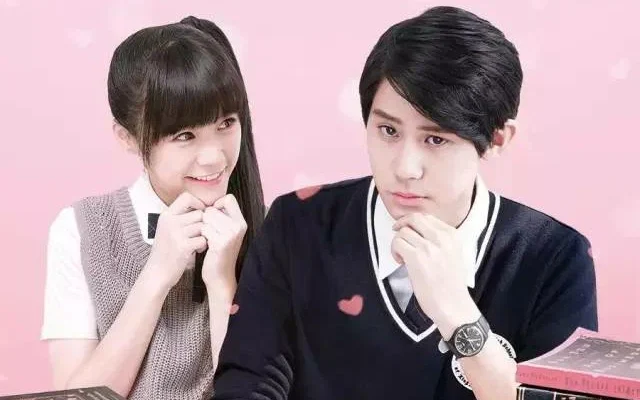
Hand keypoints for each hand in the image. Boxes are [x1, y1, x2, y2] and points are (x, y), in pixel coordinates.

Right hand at [145, 192, 207, 290]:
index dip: (198, 203)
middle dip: (203, 224)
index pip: (187, 197)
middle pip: (199, 213)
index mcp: (166, 215)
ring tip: (198, 244)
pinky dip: (203, 245)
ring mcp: (175, 234)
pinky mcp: (182, 246)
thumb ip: (180, 217)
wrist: (157, 273)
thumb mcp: (167, 229)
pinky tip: (197, 251)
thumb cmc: (166, 251)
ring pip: (202, 226)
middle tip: (200, 235)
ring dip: (204, 235)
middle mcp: (170, 222)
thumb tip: (202, 207)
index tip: (201, 214)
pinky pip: (203, 239)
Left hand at [201, 194, 246, 301]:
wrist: (220, 276)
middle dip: (206, 219)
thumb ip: (223, 216)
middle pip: (213, 209)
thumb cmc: (219, 252)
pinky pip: (204, 229)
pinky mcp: (221, 242)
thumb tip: (210, 203)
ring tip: (207, 240)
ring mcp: (231, 234)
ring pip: (206, 218)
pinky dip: (201, 236)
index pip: (228, 199)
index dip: (217, 205)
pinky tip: (205, 246)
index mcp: (241, 221)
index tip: (214, 218)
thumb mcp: (227, 232)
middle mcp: (239, 226)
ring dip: (202, 228)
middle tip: (209, 234)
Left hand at [391, 213, 479, 338]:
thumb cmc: (451, 284)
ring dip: (398, 242)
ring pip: (403, 231)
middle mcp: (442, 238)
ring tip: (403, 256)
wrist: (453, 305)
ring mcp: (429, 247)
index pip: (427, 217)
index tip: (408, 231)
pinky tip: (401, 262)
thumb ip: (439, 240)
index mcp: (452, 235)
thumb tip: (417, 231)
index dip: (413, 223)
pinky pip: (397, 243)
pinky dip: (394, 251)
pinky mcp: (416, 258)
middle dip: (402, 224)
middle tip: (397, 234)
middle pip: (414, 218)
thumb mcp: (453, 254)